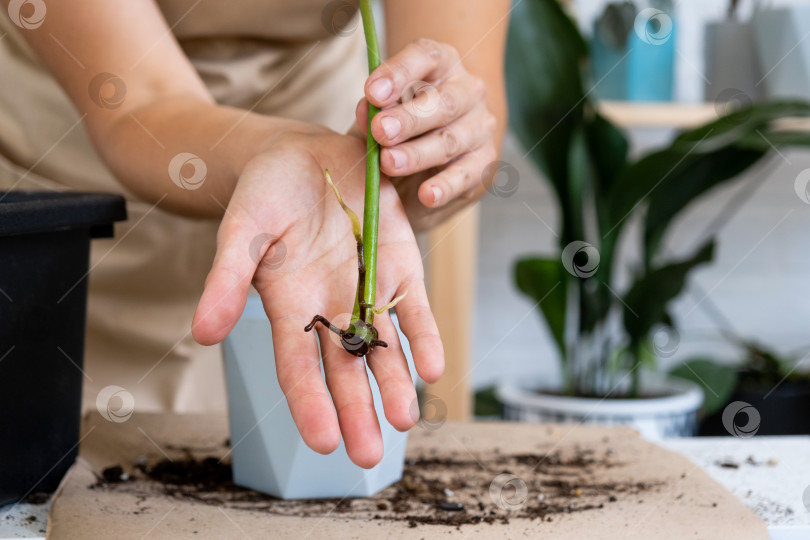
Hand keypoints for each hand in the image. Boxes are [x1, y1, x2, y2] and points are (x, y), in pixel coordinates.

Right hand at [191, 128, 443, 467]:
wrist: (306, 154)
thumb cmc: (266, 194)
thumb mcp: (241, 231)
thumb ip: (226, 280)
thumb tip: (202, 334)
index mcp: (288, 307)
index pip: (298, 366)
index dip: (310, 403)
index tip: (323, 440)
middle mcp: (330, 309)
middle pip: (343, 370)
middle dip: (355, 412)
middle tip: (366, 457)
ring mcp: (367, 290)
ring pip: (382, 349)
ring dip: (394, 384)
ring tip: (403, 420)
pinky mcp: (399, 267)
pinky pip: (413, 309)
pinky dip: (423, 337)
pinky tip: (432, 368)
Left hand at [355, 38, 497, 228]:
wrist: (433, 158)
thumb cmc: (401, 126)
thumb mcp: (380, 115)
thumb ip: (372, 113)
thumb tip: (365, 110)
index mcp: (441, 65)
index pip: (425, 57)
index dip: (399, 72)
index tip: (372, 92)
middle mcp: (467, 90)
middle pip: (444, 101)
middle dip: (409, 118)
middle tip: (380, 131)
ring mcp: (480, 127)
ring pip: (451, 139)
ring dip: (418, 153)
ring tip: (389, 163)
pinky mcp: (484, 162)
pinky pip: (466, 175)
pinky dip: (445, 186)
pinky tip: (427, 194)